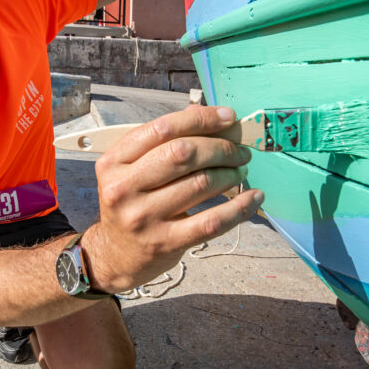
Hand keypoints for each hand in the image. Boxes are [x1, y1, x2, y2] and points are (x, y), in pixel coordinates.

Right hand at [82, 105, 263, 292]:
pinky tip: (254, 197)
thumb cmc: (131, 203)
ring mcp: (143, 218)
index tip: (228, 118)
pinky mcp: (165, 242)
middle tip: (239, 151)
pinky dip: (239, 207)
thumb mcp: (133, 169)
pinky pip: (212, 221)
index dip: (201, 120)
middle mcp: (123, 188)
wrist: (116, 255)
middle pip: (184, 153)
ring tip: (240, 170)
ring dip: (231, 173)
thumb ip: (164, 140)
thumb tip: (204, 114)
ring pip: (201, 183)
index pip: (163, 129)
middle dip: (221, 147)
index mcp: (114, 161)